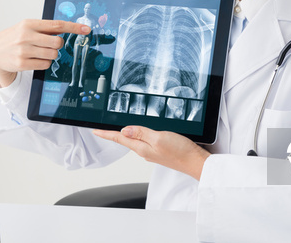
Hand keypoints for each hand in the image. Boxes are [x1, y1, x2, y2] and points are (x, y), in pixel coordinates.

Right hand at [0, 19, 89, 87]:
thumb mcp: (27, 28)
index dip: (74, 27)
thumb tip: (68, 28)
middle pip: (57, 42)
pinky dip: (44, 63)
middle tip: (48, 45)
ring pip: (53, 54)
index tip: (86, 29)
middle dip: (57, 45)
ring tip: (39, 52)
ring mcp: (24, 50)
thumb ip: (45, 28)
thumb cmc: (14, 38)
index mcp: (29, 24)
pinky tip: (34, 59)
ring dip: (50, 55)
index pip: (57, 25)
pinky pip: (45, 64)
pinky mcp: (22, 63)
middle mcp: (26, 35)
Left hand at [93, 126, 210, 179]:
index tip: (94, 131)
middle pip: (125, 140)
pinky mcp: (161, 150)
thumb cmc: (180, 152)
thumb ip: (142, 132)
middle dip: (113, 134)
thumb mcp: (159, 137)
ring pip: (136, 140)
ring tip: (117, 128)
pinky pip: (146, 141)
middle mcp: (145, 151)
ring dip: (126, 134)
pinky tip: (142, 132)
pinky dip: (140, 135)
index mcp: (142, 148)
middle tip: (102, 129)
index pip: (120, 139)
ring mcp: (153, 152)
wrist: (196, 163)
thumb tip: (124, 130)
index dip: (106, 134)